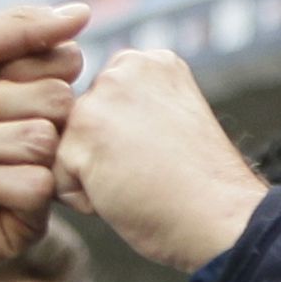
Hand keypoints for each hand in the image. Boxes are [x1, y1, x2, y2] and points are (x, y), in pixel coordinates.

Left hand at [0, 6, 90, 269]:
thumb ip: (18, 25)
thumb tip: (82, 12)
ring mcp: (43, 176)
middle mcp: (47, 130)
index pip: (68, 60)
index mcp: (33, 86)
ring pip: (42, 142)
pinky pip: (34, 187)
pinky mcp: (32, 220)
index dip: (17, 67)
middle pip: (60, 100)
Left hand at [53, 50, 269, 271]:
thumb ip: (135, 107)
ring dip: (94, 177)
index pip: (103, 104)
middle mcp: (123, 69)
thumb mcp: (173, 120)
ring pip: (67, 149)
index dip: (125, 141)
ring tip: (139, 182)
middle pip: (80, 123)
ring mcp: (101, 99)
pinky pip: (60, 179)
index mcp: (150, 63)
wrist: (220, 218)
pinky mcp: (82, 134)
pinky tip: (126, 196)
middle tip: (150, 170)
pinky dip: (86, 201)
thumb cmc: (201, 185)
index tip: (162, 154)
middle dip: (103, 156)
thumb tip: (86, 122)